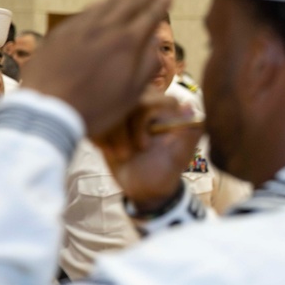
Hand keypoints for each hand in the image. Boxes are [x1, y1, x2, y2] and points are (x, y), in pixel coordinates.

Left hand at [22, 0, 172, 138]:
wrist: (49, 108)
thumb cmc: (95, 107)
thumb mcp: (131, 94)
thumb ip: (147, 65)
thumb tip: (156, 41)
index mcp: (126, 44)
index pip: (148, 17)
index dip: (161, 2)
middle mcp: (105, 29)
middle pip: (130, 3)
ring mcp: (81, 28)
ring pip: (107, 3)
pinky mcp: (62, 33)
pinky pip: (86, 11)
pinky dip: (100, 2)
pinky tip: (103, 0)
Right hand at [93, 91, 201, 211]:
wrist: (145, 189)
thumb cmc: (167, 170)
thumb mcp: (180, 155)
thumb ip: (189, 132)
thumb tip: (190, 106)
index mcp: (161, 110)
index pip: (149, 95)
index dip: (145, 117)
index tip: (147, 144)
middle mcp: (141, 108)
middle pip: (126, 99)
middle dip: (126, 127)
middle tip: (133, 151)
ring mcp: (122, 117)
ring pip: (108, 109)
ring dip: (113, 135)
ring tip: (122, 156)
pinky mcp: (105, 126)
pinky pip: (94, 120)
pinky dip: (100, 137)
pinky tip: (109, 152)